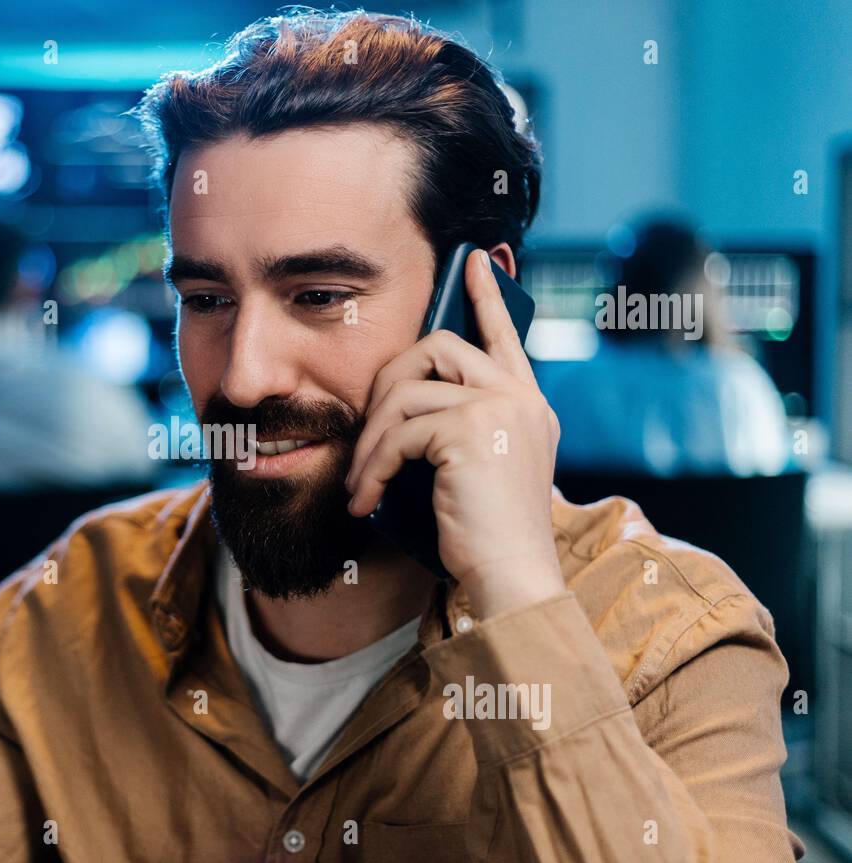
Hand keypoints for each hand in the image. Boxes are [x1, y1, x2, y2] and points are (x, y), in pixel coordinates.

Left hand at [344, 248, 565, 618]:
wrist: (510, 576)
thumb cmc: (486, 535)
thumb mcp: (482, 471)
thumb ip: (463, 428)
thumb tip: (406, 403)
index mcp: (529, 406)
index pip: (505, 337)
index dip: (486, 297)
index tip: (475, 260)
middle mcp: (521, 399)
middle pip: (438, 346)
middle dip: (387, 383)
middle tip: (368, 431)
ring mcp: (500, 409)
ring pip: (406, 394)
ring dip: (369, 442)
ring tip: (359, 483)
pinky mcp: (470, 431)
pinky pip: (398, 434)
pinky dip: (371, 468)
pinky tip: (365, 500)